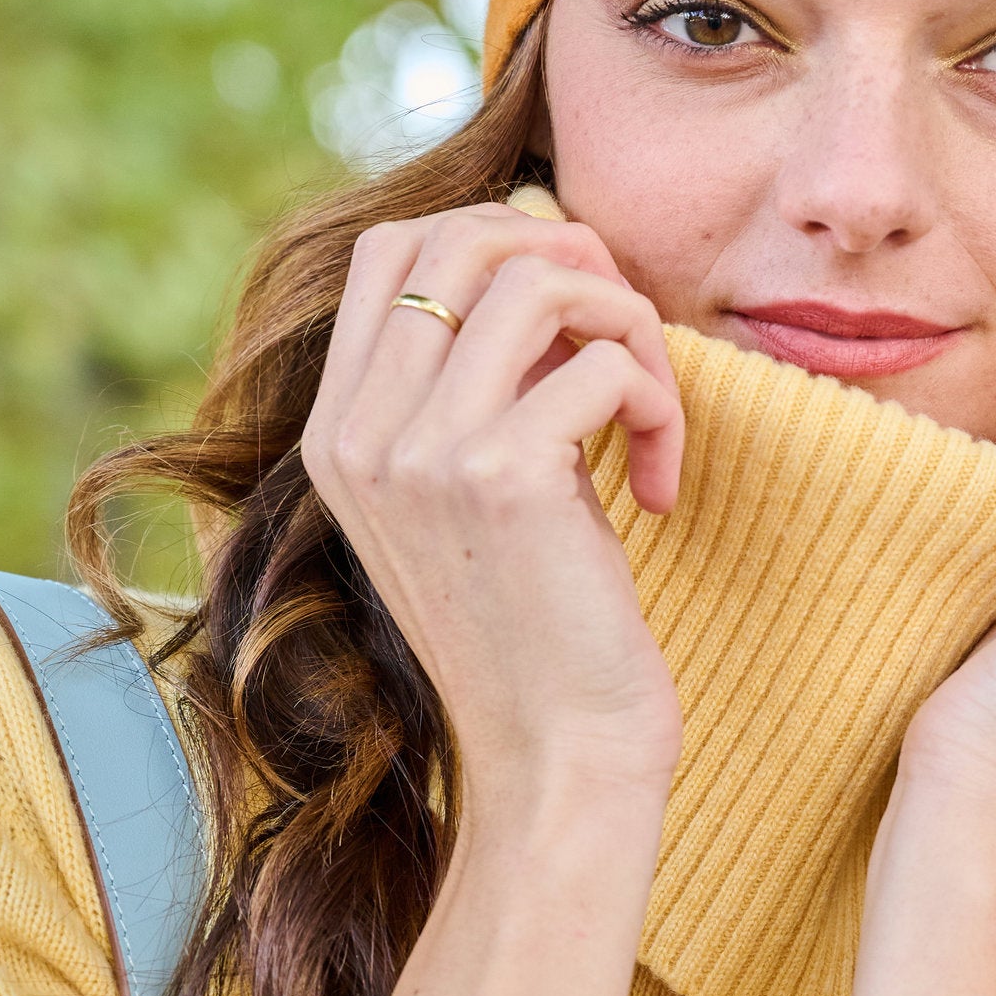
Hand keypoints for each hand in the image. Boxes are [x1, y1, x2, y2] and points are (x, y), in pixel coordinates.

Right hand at [300, 204, 685, 808]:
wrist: (558, 760)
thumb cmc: (538, 633)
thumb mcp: (475, 495)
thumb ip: (478, 385)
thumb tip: (541, 241)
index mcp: (337, 434)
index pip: (389, 250)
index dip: (493, 235)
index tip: (569, 303)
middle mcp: (360, 434)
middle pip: (458, 238)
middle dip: (566, 255)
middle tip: (623, 332)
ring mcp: (422, 451)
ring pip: (539, 280)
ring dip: (627, 325)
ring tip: (649, 413)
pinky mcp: (503, 474)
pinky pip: (604, 361)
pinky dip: (658, 405)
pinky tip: (659, 488)